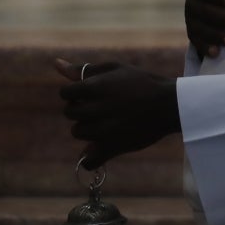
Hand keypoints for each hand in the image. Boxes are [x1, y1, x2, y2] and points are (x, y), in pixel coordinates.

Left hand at [56, 59, 180, 169]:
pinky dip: (90, 157)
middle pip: (70, 113)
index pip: (65, 93)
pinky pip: (89, 159)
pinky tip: (98, 148)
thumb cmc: (141, 81)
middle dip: (80, 109)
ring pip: (78, 132)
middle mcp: (95, 109)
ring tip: (105, 121)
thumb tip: (56, 64)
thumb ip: (83, 69)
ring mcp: (103, 130)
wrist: (168, 104)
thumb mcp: (114, 69)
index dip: (74, 93)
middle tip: (100, 106)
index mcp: (94, 88)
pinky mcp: (112, 147)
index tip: (87, 93)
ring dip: (86, 127)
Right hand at [185, 0, 224, 58]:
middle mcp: (191, 1)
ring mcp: (189, 19)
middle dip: (221, 19)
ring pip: (199, 28)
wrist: (212, 1)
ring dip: (216, 35)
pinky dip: (205, 48)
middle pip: (202, 11)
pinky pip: (195, 42)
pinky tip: (216, 53)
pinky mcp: (192, 34)